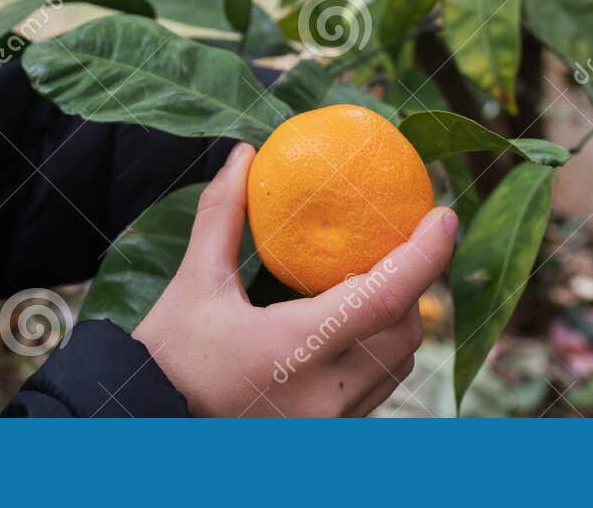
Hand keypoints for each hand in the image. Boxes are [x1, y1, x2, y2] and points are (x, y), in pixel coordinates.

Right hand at [132, 142, 457, 416]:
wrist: (147, 425)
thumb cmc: (168, 356)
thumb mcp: (194, 284)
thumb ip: (222, 217)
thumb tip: (243, 155)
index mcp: (295, 349)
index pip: (386, 297)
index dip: (426, 254)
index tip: (444, 215)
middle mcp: (326, 393)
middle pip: (403, 331)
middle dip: (409, 288)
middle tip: (397, 247)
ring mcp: (331, 423)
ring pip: (396, 366)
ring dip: (394, 324)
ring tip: (368, 286)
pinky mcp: (328, 437)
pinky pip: (375, 392)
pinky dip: (375, 356)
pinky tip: (347, 332)